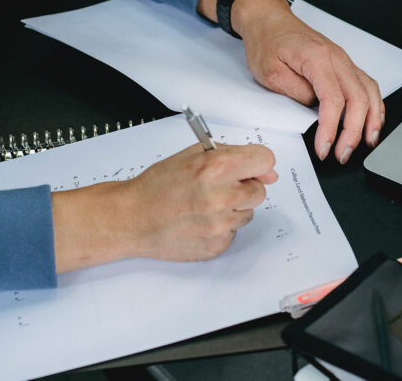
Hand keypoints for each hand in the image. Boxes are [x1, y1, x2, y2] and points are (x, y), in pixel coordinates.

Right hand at [52, 143, 276, 271]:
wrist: (132, 218)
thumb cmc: (159, 184)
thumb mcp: (193, 155)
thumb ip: (232, 155)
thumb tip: (269, 171)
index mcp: (217, 167)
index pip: (265, 160)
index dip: (258, 163)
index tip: (250, 168)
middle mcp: (222, 196)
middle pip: (260, 190)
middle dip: (244, 187)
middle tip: (218, 187)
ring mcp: (220, 224)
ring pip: (248, 212)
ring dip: (233, 208)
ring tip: (204, 205)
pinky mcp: (217, 245)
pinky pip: (233, 232)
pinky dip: (221, 226)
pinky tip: (199, 221)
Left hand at [232, 0, 384, 164]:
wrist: (269, 20)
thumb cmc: (267, 42)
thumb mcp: (270, 73)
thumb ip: (295, 93)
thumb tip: (315, 112)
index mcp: (317, 58)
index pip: (333, 100)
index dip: (331, 129)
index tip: (325, 148)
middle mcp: (336, 58)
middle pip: (358, 98)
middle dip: (354, 131)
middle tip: (344, 153)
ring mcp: (343, 60)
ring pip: (369, 91)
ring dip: (372, 119)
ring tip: (367, 142)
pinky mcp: (343, 64)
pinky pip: (367, 85)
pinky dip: (374, 104)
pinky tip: (373, 120)